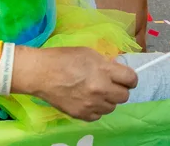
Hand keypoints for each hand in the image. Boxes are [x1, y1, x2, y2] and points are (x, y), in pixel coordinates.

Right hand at [16, 47, 136, 121]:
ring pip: (111, 107)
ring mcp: (92, 104)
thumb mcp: (86, 53)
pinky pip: (98, 115)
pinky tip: (85, 100)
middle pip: (124, 96)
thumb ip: (104, 63)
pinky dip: (94, 109)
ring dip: (106, 100)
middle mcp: (101, 90)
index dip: (129, 78)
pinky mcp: (82, 115)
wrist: (38, 73)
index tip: (123, 78)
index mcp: (103, 71)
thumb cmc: (61, 58)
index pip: (131, 79)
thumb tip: (115, 71)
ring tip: (93, 92)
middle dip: (118, 89)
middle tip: (107, 84)